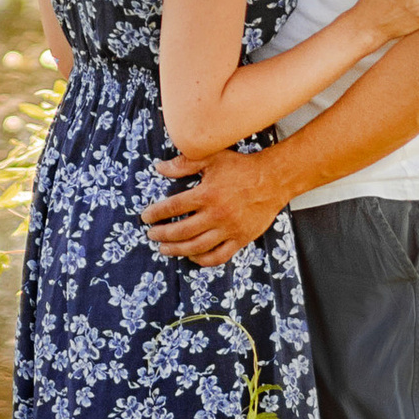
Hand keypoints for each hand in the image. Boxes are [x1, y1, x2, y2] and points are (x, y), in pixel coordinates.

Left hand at [143, 148, 282, 264]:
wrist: (273, 180)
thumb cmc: (241, 167)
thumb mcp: (212, 158)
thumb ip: (184, 164)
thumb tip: (159, 167)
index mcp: (207, 194)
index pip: (174, 207)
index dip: (156, 213)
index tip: (145, 217)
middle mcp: (216, 214)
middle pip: (182, 230)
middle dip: (162, 234)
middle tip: (151, 235)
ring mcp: (229, 229)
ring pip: (197, 246)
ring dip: (177, 249)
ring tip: (164, 249)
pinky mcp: (241, 239)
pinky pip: (219, 256)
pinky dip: (203, 260)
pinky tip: (192, 257)